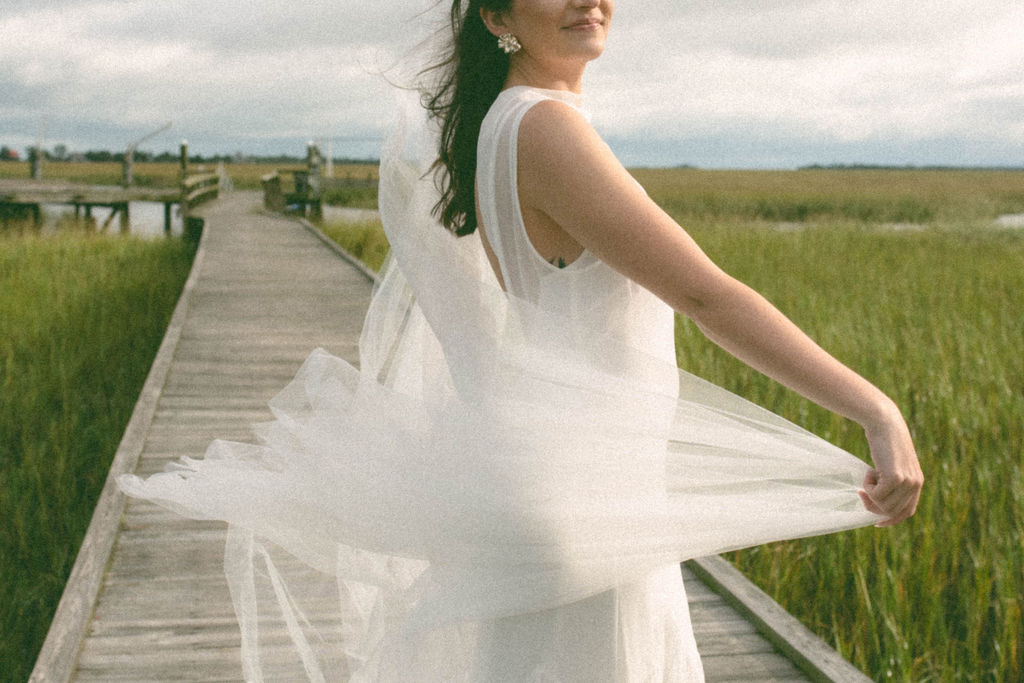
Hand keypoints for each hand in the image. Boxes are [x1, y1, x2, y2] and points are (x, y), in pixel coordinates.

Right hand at [857, 409, 923, 526]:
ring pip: (883, 505)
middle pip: (891, 512)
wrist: (884, 422)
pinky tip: (869, 471)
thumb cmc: (884, 441)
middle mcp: (916, 484)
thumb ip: (893, 480)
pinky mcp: (895, 477)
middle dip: (873, 506)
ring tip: (868, 476)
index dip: (891, 520)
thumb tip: (879, 502)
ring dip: (870, 494)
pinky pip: (876, 495)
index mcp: (917, 482)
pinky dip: (867, 486)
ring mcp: (907, 482)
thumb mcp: (892, 463)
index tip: (876, 522)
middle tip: (862, 492)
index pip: (907, 512)